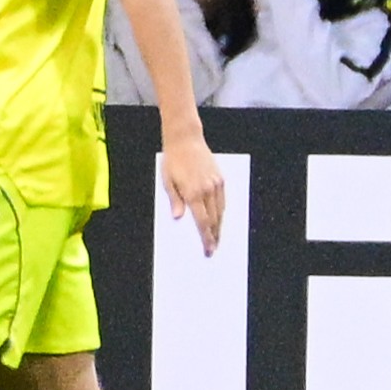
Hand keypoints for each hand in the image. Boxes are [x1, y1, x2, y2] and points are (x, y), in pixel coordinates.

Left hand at [163, 134, 225, 255]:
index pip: (202, 222)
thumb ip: (174, 201)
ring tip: (218, 237)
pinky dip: (222, 211)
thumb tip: (178, 219)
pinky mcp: (220, 178)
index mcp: (192, 193)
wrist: (186, 139)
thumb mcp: (167, 182)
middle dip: (214, 236)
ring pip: (221, 211)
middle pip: (214, 220)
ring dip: (220, 226)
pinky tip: (219, 219)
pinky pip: (223, 200)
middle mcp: (207, 189)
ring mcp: (216, 183)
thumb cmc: (172, 161)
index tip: (208, 250)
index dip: (206, 239)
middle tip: (214, 249)